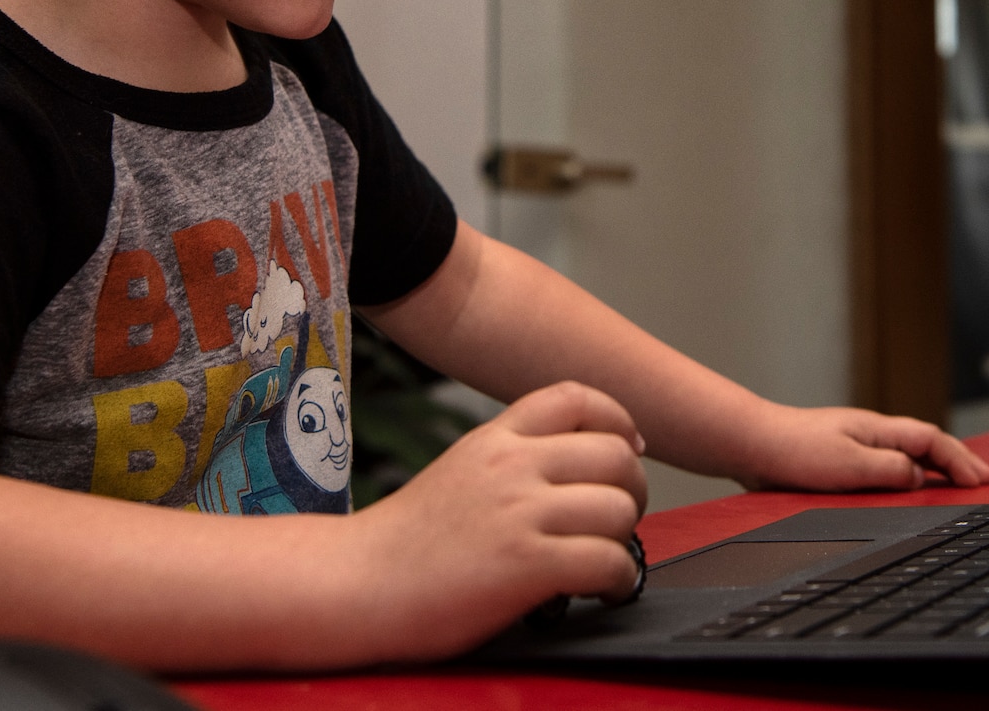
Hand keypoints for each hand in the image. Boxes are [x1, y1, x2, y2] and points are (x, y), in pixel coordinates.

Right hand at [345, 381, 646, 660]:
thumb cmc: (406, 542)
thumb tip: (578, 467)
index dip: (617, 420)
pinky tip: (600, 590)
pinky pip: (609, 560)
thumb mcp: (461, 470)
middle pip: (614, 454)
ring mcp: (520, 513)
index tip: (628, 447)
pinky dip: (618, 580)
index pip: (576, 397)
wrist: (356, 584)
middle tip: (618, 517)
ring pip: (619, 508)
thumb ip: (512, 459)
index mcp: (494, 438)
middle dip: (632, 488)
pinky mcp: (526, 564)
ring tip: (604, 557)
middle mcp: (511, 466)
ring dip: (625, 538)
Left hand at [734, 404, 988, 492]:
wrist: (751, 443)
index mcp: (878, 430)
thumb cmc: (795, 451)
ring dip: (936, 466)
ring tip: (957, 483)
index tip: (984, 480)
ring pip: (906, 453)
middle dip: (957, 461)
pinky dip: (908, 473)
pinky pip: (886, 464)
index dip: (961, 460)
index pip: (932, 440)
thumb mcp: (849, 465)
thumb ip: (888, 470)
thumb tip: (920, 476)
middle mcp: (870, 433)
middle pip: (925, 443)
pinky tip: (906, 487)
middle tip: (985, 479)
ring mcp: (854, 444)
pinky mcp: (839, 459)